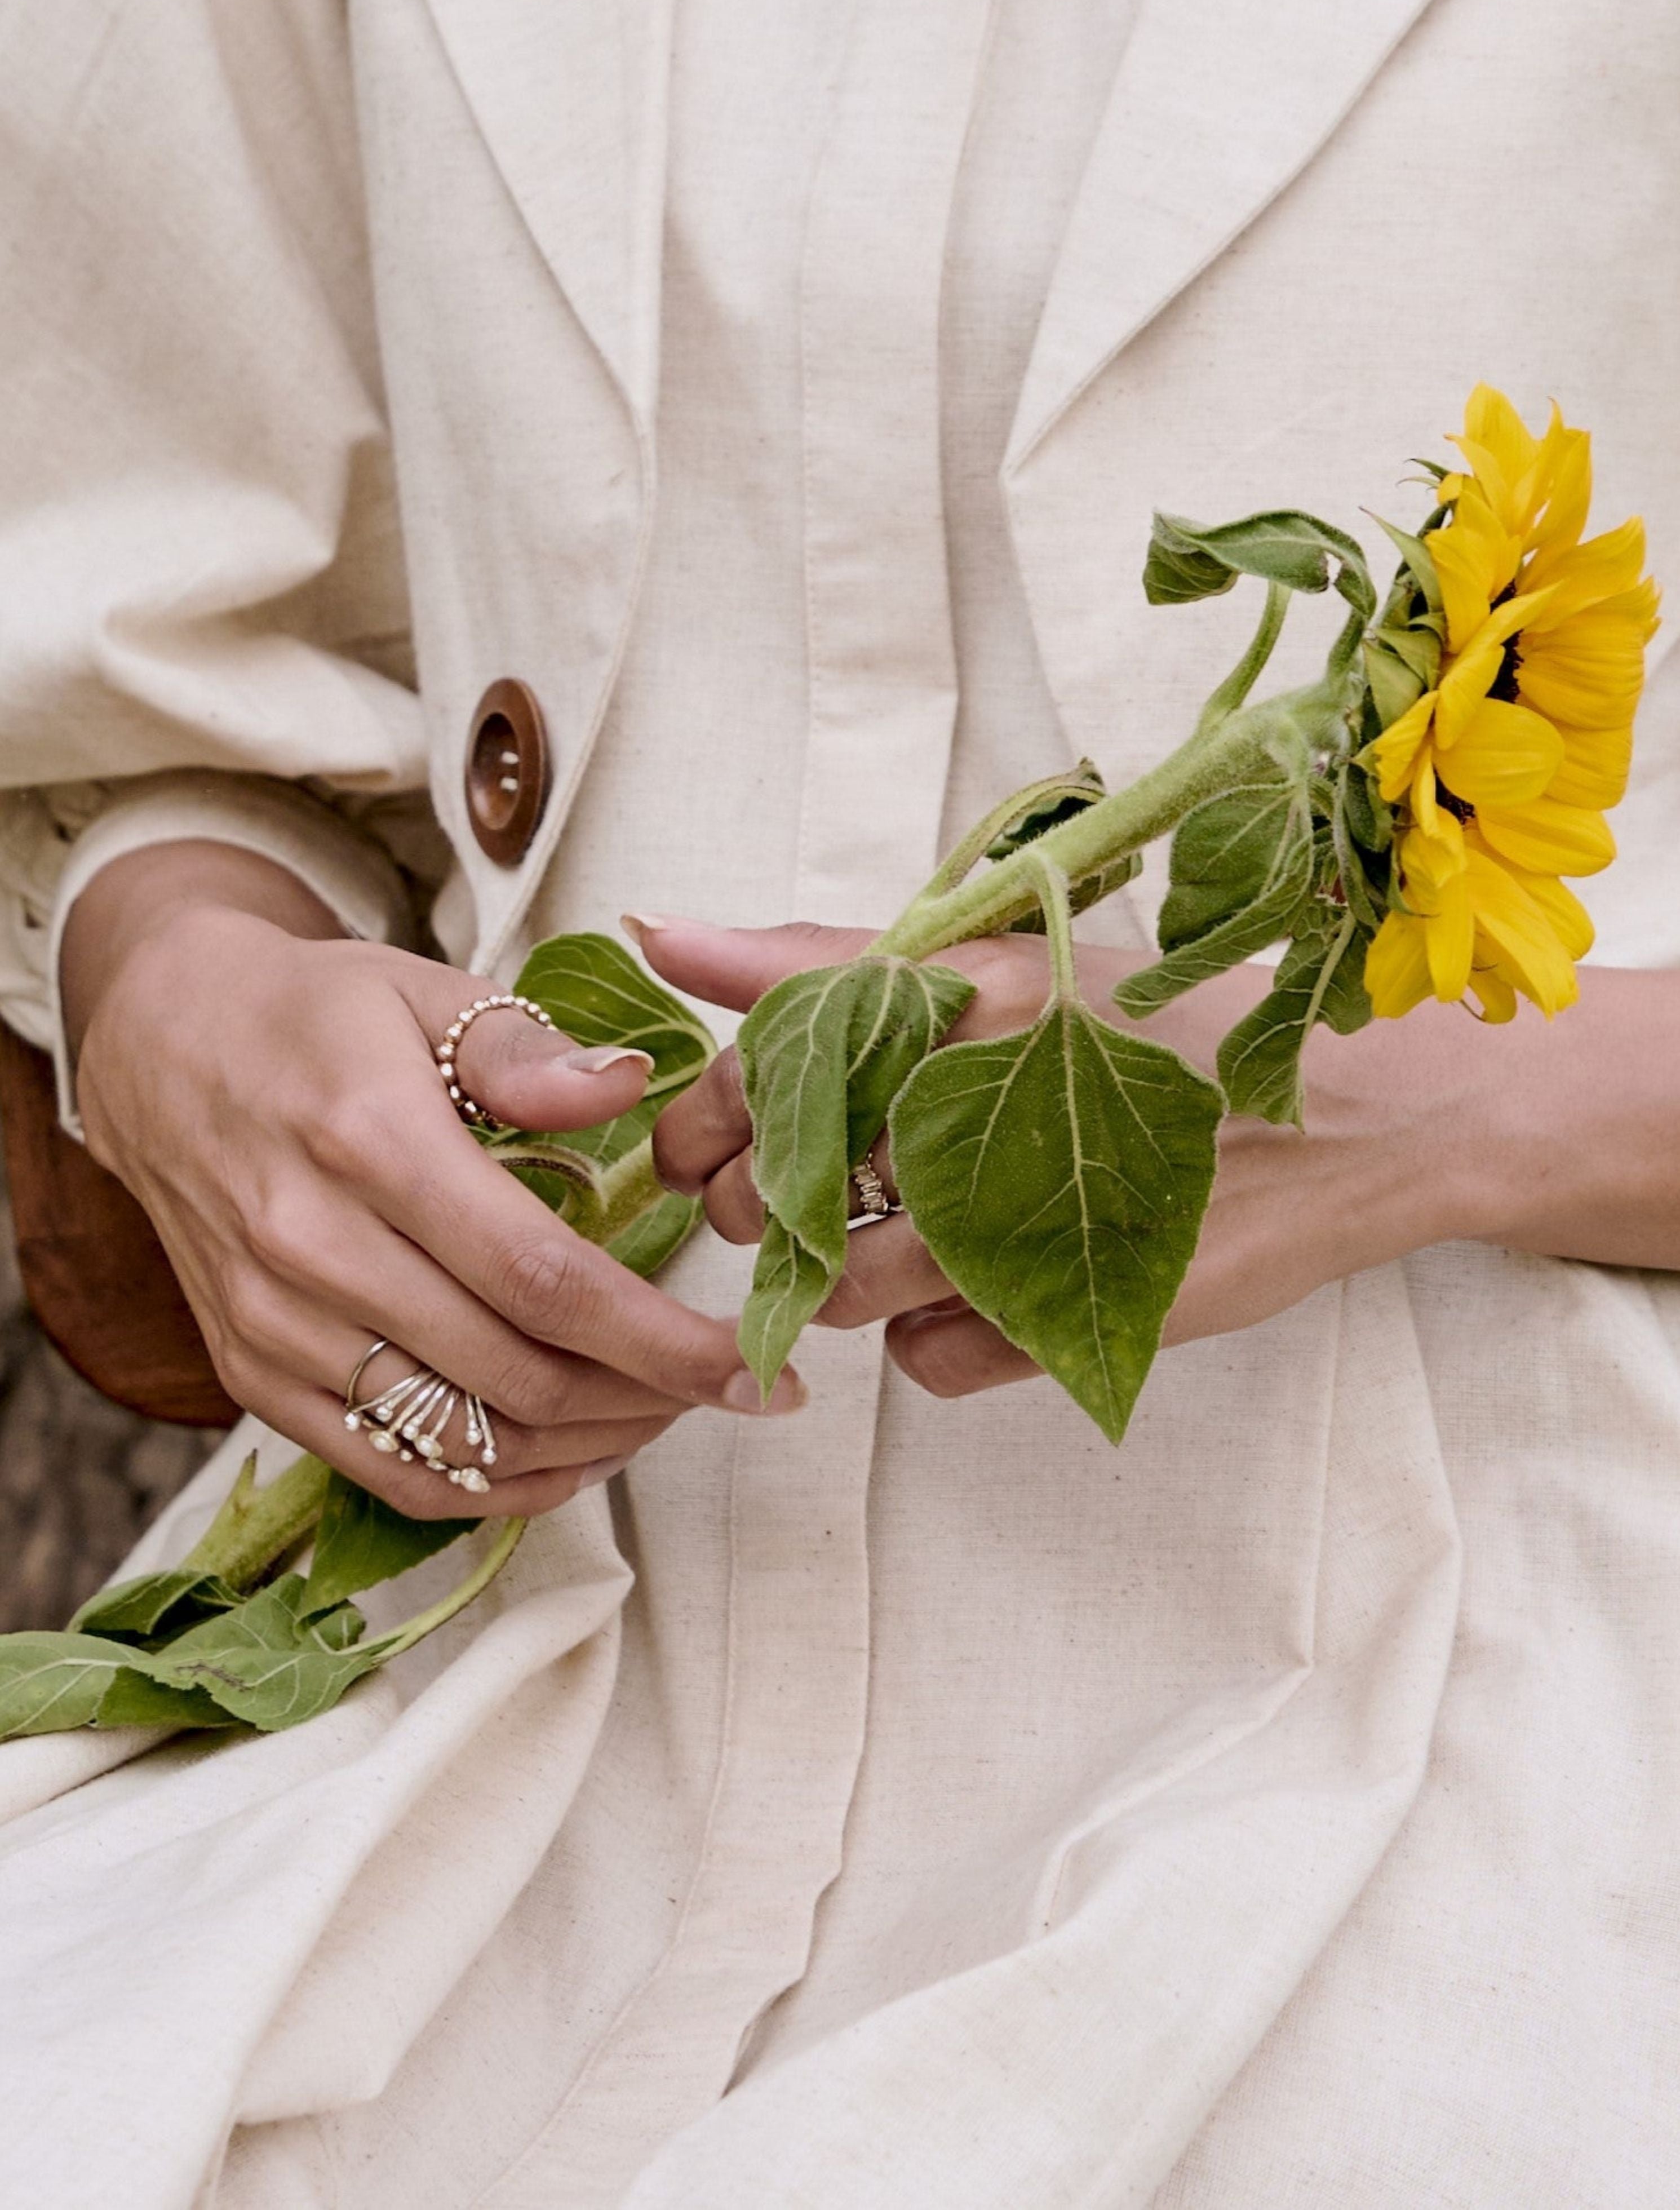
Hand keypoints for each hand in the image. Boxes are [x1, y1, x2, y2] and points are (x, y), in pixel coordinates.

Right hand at [64, 846, 801, 1516]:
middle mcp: (313, 1250)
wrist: (161, 1046)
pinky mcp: (252, 1378)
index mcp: (371, 1144)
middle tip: (726, 1384)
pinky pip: (392, 1473)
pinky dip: (497, 1487)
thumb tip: (635, 1086)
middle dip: (649, 1398)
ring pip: (463, 1443)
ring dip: (587, 1447)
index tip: (756, 1366)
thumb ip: (530, 1050)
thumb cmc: (315, 1015)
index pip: (545, 1279)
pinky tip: (572, 1452)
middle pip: (517, 1376)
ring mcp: (274, 1328)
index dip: (662, 1340)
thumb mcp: (425, 991)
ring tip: (661, 1412)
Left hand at [644, 915, 1488, 1401]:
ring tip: (906, 1235)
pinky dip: (930, 1338)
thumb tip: (660, 934)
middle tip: (808, 1192)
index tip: (707, 1136)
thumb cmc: (1175, 1030)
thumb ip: (832, 959)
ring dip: (842, 1278)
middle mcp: (990, 1108)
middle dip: (762, 1204)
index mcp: (970, 997)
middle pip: (780, 1192)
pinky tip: (982, 1286)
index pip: (766, 1066)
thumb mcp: (1015, 964)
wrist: (1368, 1117)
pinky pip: (927, 1363)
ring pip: (842, 1291)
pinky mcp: (1076, 1322)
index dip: (709, 1116)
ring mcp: (1031, 1226)